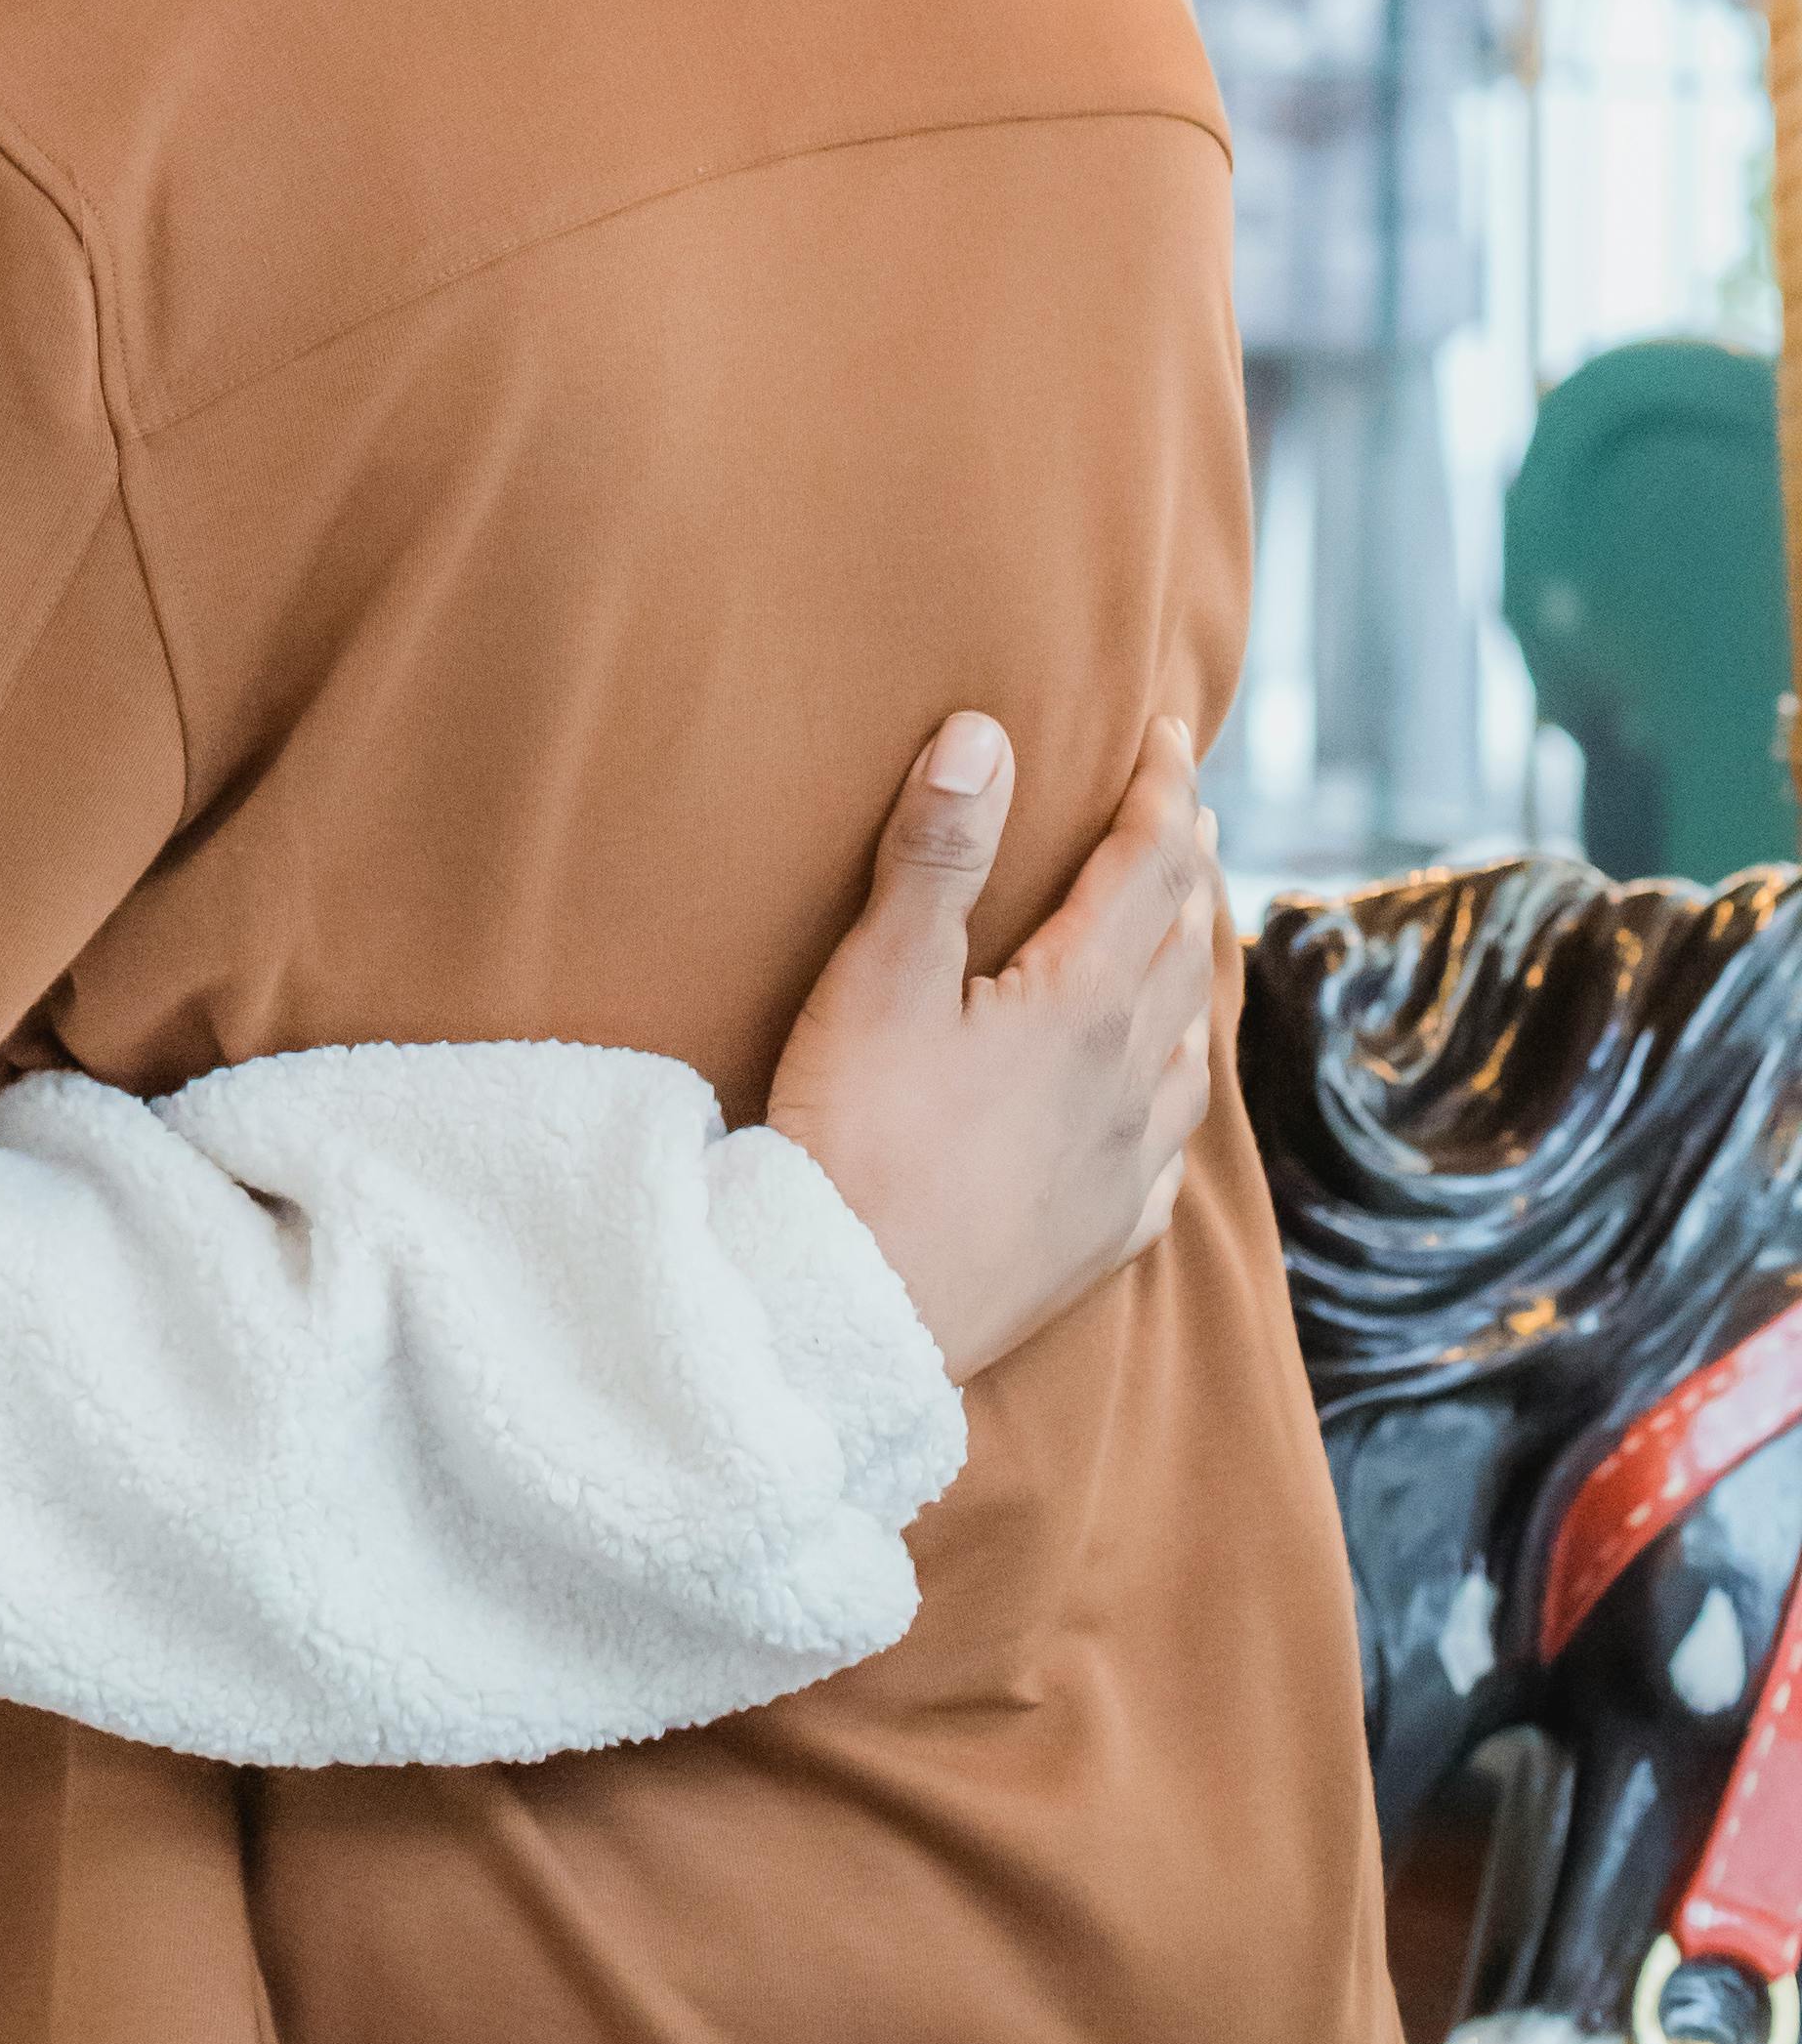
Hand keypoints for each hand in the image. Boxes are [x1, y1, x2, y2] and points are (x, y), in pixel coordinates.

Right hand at [764, 710, 1215, 1379]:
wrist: (853, 1311)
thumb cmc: (856, 1134)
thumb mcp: (880, 975)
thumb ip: (936, 852)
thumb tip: (984, 734)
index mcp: (1084, 1003)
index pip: (1150, 868)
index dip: (1161, 791)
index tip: (1167, 732)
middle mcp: (1130, 1080)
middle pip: (1184, 949)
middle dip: (1186, 869)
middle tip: (1184, 816)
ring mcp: (1125, 1166)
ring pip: (1189, 1048)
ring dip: (1191, 975)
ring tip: (1184, 938)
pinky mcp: (1103, 1236)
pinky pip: (1169, 1149)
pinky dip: (1173, 1092)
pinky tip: (1158, 1099)